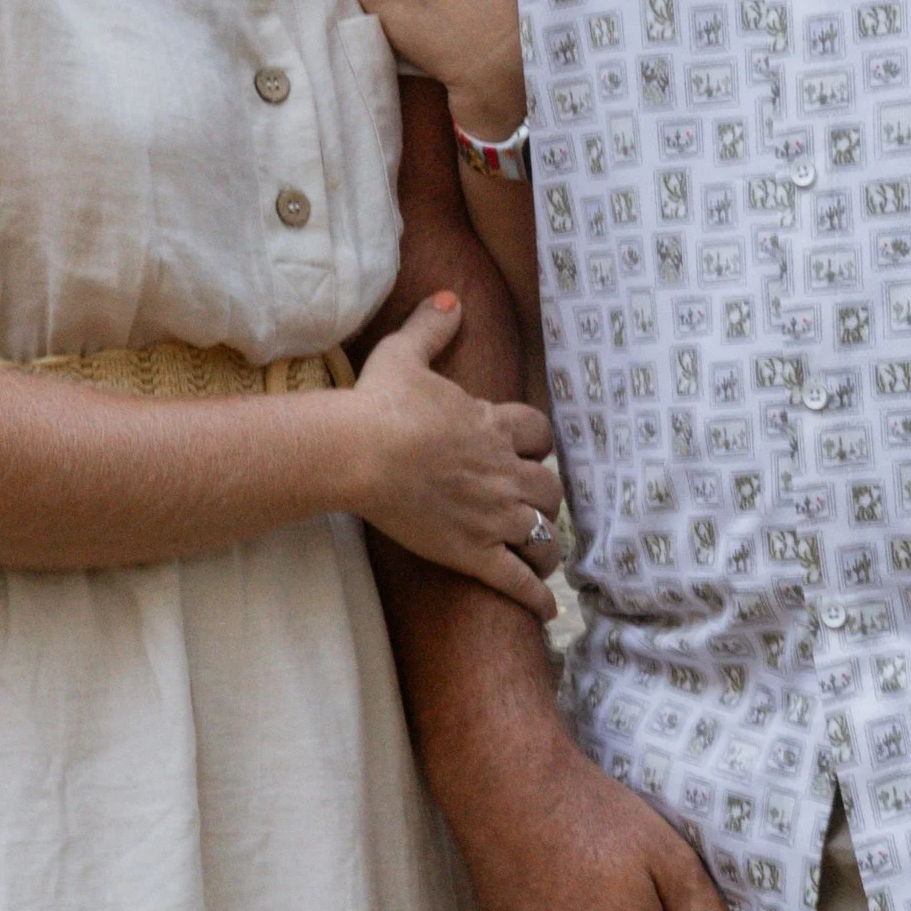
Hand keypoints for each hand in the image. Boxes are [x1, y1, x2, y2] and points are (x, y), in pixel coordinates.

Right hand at [347, 292, 560, 615]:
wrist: (362, 452)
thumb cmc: (380, 404)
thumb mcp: (404, 354)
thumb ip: (431, 327)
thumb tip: (451, 298)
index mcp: (491, 425)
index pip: (538, 433)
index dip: (537, 443)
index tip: (530, 450)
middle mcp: (502, 471)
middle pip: (547, 488)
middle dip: (543, 497)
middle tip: (532, 506)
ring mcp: (491, 515)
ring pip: (540, 534)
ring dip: (544, 545)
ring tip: (542, 556)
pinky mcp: (472, 552)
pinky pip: (517, 580)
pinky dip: (536, 598)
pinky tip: (547, 612)